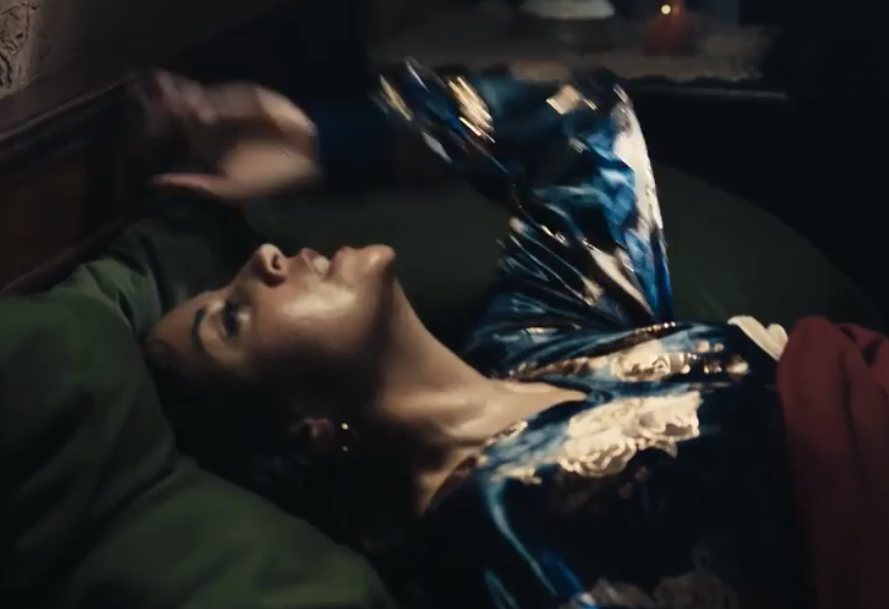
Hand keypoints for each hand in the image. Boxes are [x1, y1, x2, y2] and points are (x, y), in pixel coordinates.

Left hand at [147, 71, 319, 203]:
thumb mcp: (229, 190)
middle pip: (178, 112)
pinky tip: (190, 96)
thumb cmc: (269, 180)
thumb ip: (194, 185)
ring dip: (177, 94)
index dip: (155, 127)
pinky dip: (204, 95)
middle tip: (141, 97)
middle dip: (160, 105)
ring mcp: (226, 110)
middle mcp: (211, 127)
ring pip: (194, 98)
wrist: (306, 157)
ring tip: (158, 88)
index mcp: (205, 148)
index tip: (139, 121)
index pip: (173, 134)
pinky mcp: (243, 97)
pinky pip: (219, 94)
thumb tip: (153, 183)